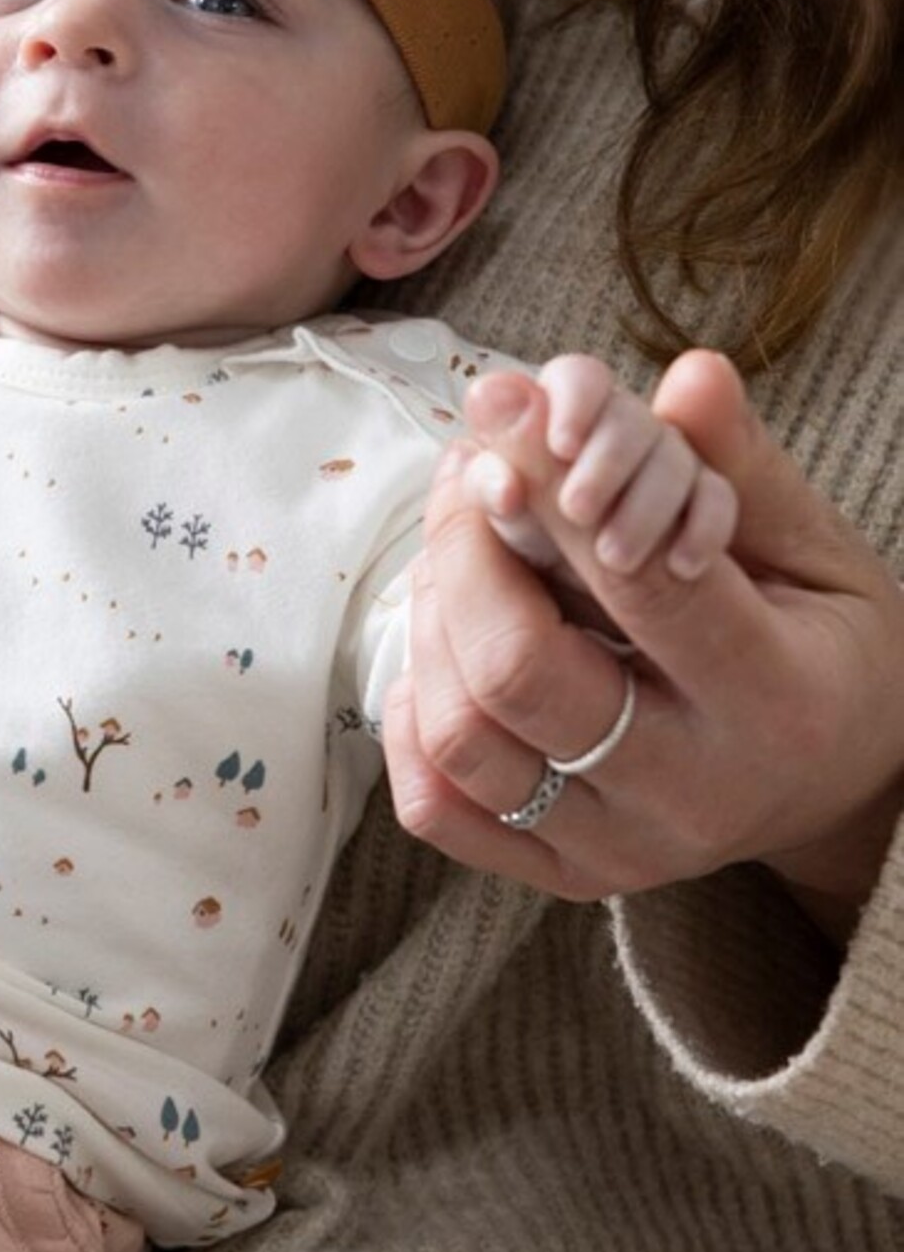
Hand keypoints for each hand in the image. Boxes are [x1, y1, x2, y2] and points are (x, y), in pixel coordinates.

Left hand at [383, 350, 903, 937]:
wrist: (840, 789)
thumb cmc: (827, 646)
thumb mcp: (817, 550)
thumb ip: (742, 468)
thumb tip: (688, 374)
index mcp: (773, 698)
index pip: (637, 584)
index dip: (549, 487)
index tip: (497, 409)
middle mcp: (692, 790)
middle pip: (518, 670)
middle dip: (466, 552)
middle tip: (470, 480)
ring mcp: (620, 849)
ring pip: (463, 737)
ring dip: (430, 622)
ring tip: (456, 554)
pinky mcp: (564, 877)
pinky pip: (439, 809)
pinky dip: (412, 719)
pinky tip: (445, 648)